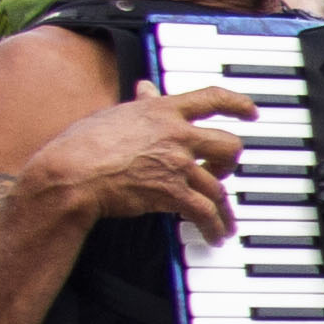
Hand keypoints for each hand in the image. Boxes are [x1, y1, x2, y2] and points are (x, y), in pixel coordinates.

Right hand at [30, 84, 256, 240]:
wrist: (73, 173)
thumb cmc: (83, 144)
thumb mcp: (113, 113)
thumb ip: (138, 104)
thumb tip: (146, 88)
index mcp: (163, 111)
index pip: (211, 98)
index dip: (237, 103)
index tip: (250, 111)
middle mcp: (177, 135)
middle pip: (229, 144)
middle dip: (231, 162)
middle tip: (221, 172)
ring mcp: (178, 164)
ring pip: (219, 186)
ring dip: (224, 209)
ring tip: (224, 223)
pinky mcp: (173, 193)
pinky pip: (206, 212)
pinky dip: (214, 226)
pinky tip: (214, 235)